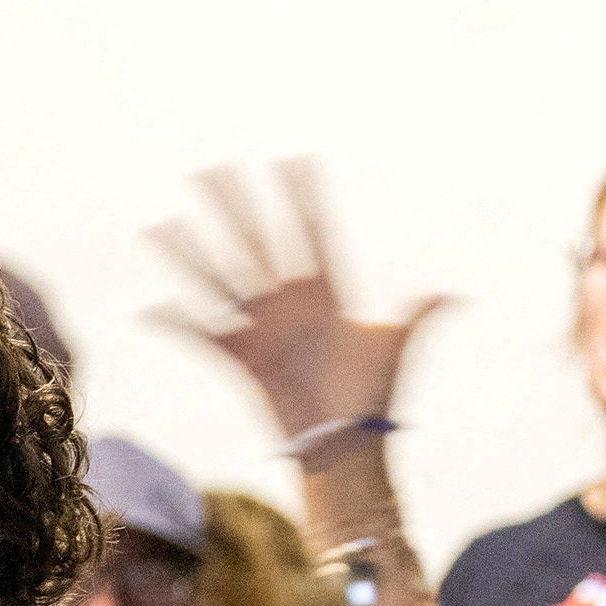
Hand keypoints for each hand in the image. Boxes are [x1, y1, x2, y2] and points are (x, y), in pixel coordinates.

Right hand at [148, 162, 448, 443]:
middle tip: (210, 167)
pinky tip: (147, 310)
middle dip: (233, 203)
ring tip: (160, 224)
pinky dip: (173, 325)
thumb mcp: (395, 348)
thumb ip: (420, 315)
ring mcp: (260, 330)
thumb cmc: (373, 400)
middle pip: (254, 241)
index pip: (311, 231)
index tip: (294, 156)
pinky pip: (200, 336)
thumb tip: (459, 296)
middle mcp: (286, 304)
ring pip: (217, 278)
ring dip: (188, 252)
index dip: (302, 194)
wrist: (347, 449)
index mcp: (324, 293)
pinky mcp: (241, 361)